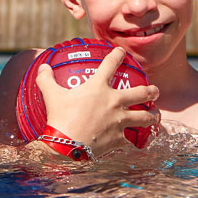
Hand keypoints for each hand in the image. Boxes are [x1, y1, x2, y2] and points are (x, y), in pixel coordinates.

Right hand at [35, 46, 159, 156]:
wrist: (66, 145)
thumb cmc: (59, 117)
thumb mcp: (51, 95)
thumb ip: (46, 79)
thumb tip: (42, 67)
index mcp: (99, 87)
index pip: (111, 64)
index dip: (117, 55)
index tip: (121, 52)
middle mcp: (114, 102)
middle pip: (140, 93)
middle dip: (151, 91)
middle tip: (155, 91)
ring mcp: (119, 121)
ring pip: (144, 117)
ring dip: (152, 116)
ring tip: (155, 115)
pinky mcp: (119, 139)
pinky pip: (130, 141)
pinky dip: (132, 142)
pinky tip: (136, 144)